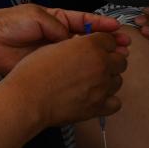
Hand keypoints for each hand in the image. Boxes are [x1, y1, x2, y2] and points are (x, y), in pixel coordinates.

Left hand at [0, 4, 129, 74]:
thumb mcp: (37, 16)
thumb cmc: (7, 23)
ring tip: (113, 61)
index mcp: (56, 19)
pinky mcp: (46, 68)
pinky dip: (79, 72)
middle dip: (105, 43)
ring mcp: (52, 53)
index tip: (117, 28)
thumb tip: (73, 40)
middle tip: (123, 47)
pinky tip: (91, 74)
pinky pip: (66, 70)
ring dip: (96, 59)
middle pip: (86, 40)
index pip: (84, 21)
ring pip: (79, 57)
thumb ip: (58, 27)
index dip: (102, 25)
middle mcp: (57, 36)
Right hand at [5, 33, 126, 127]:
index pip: (110, 40)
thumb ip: (75, 45)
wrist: (28, 98)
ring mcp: (102, 87)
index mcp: (91, 46)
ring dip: (109, 80)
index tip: (99, 48)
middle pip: (120, 60)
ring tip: (93, 83)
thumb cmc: (34, 72)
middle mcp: (101, 64)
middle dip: (110, 61)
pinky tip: (97, 98)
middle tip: (96, 66)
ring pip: (118, 80)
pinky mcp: (98, 107)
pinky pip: (115, 103)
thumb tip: (82, 46)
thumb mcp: (54, 46)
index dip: (104, 44)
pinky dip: (109, 101)